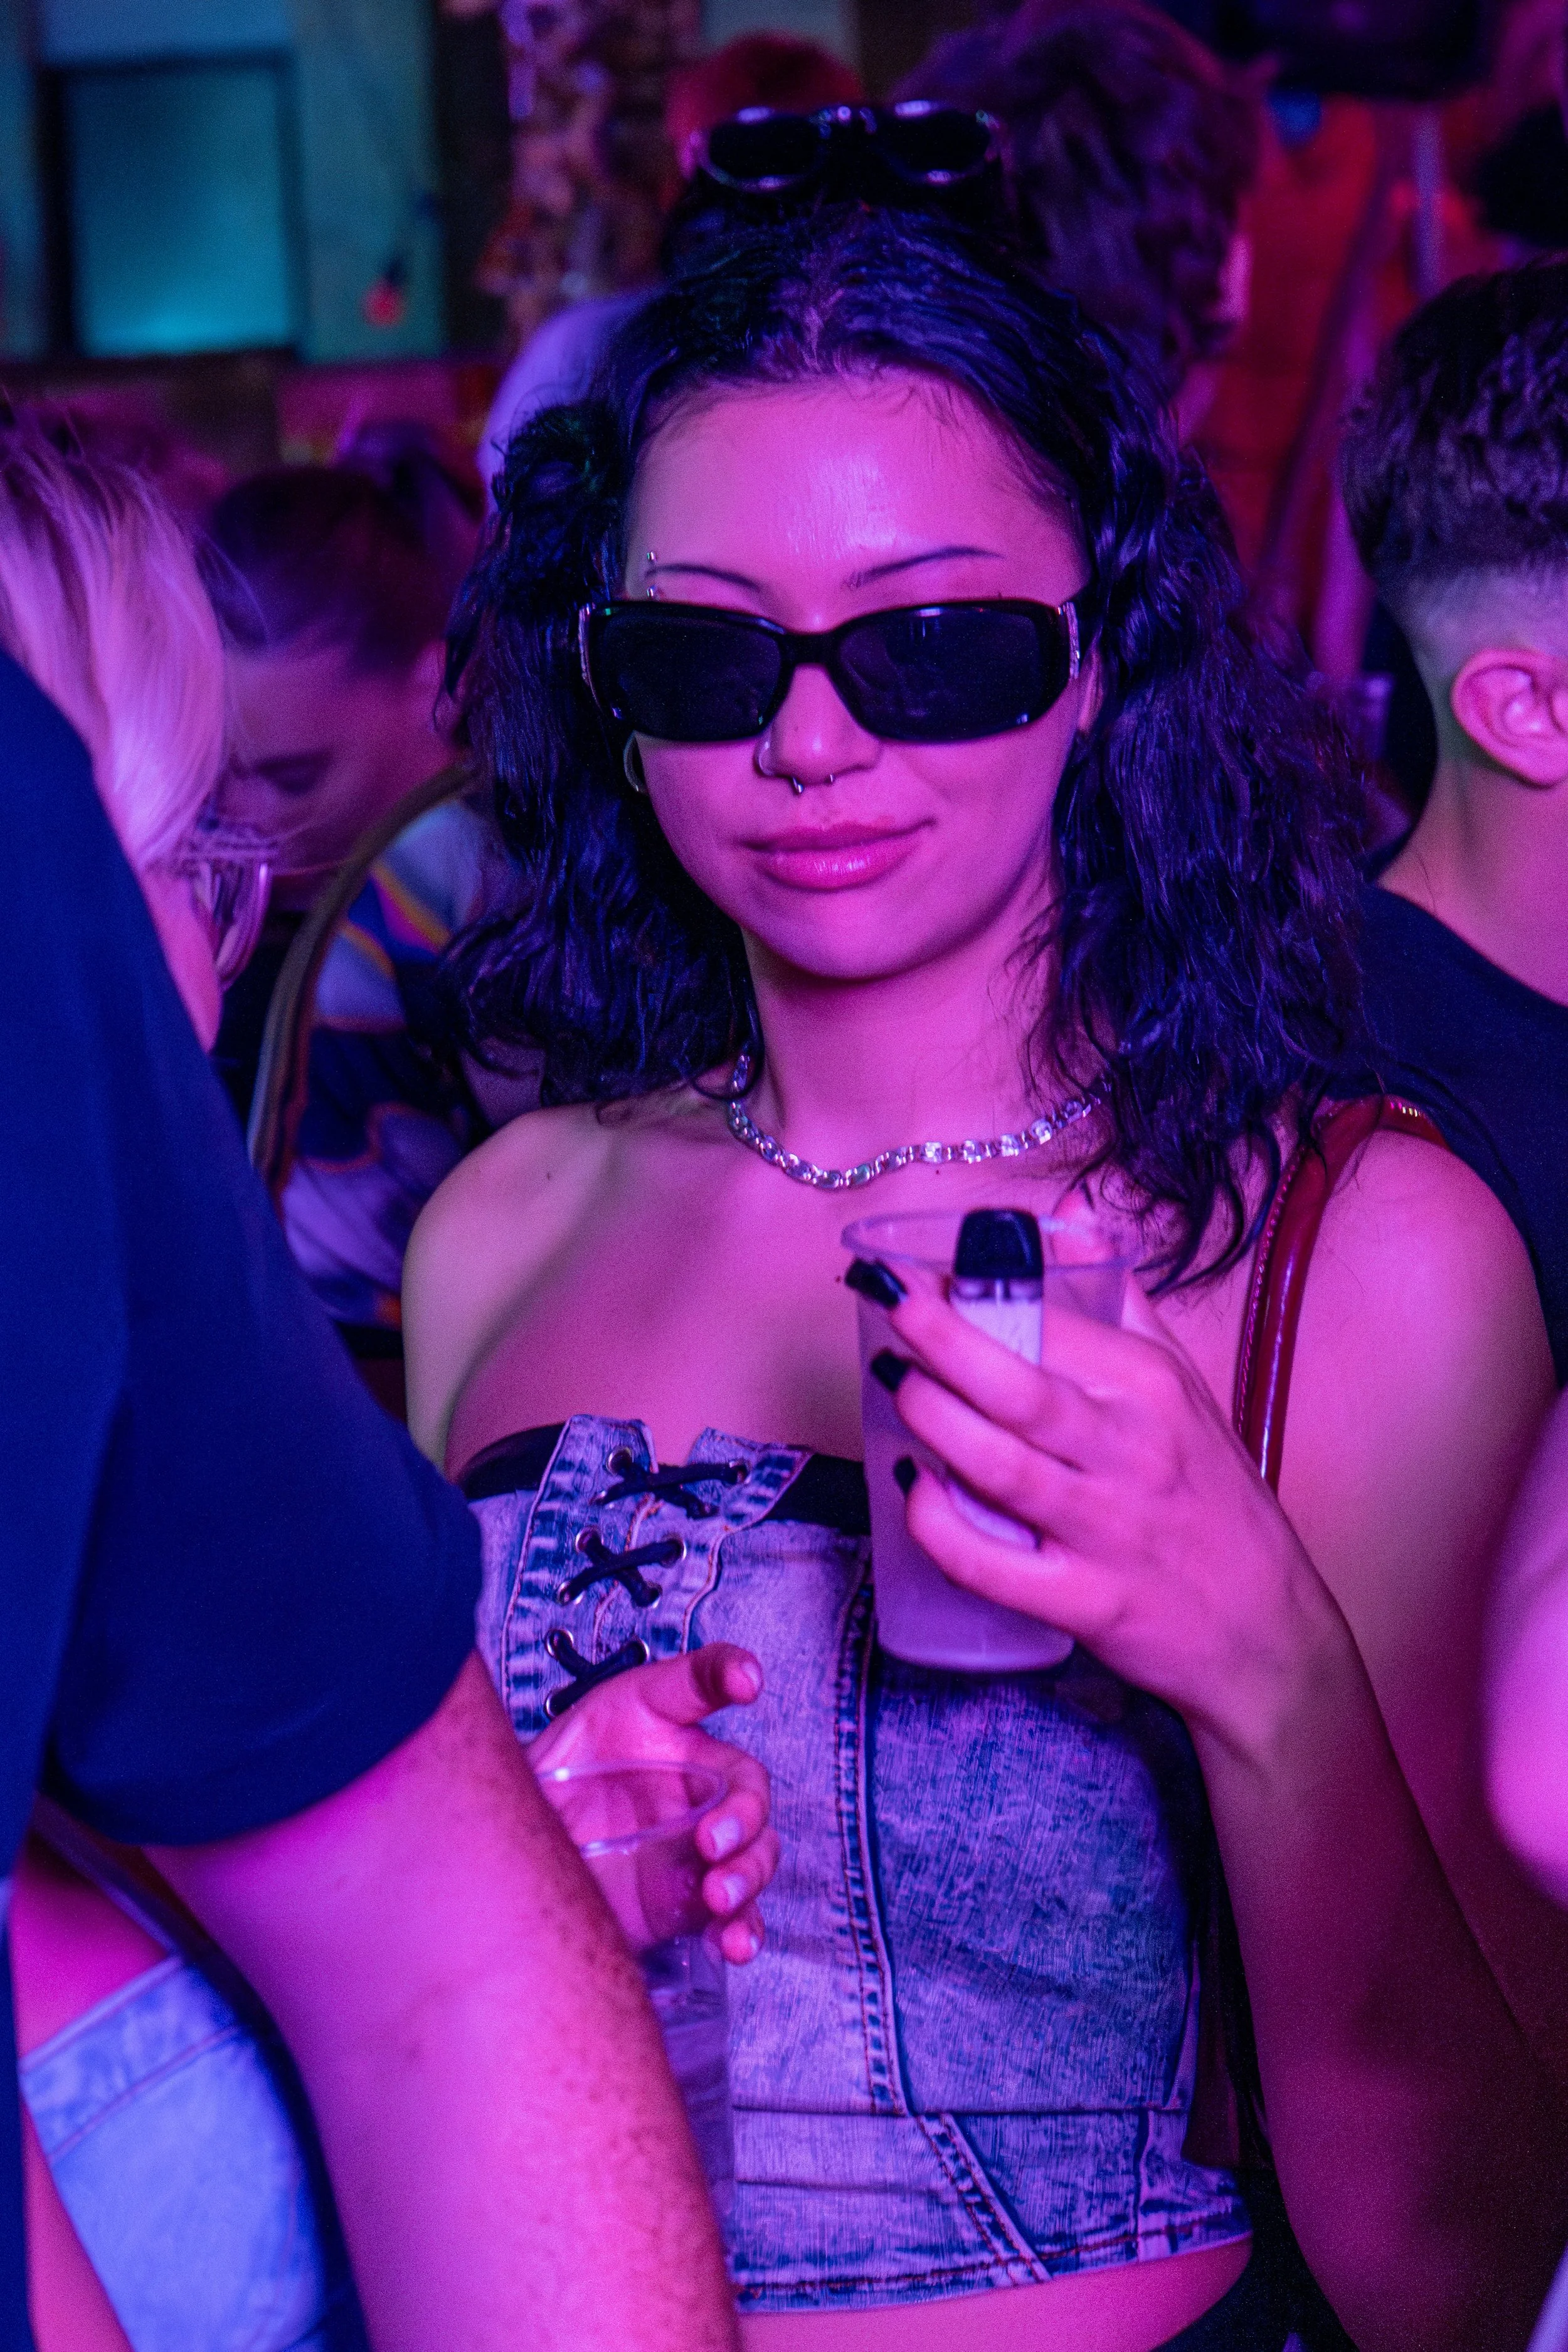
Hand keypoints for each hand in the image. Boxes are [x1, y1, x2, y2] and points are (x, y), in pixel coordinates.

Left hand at [528, 1646, 777, 1961]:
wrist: (516, 1866)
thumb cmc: (543, 1790)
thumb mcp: (556, 1742)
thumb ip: (591, 1719)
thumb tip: (626, 1727)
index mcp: (665, 1725)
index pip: (705, 1683)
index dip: (730, 1672)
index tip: (746, 1681)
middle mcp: (692, 1781)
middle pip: (747, 1787)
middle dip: (744, 1813)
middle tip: (712, 1839)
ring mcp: (696, 1842)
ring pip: (754, 1851)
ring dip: (749, 1872)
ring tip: (720, 1896)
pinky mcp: (688, 1900)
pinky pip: (734, 1915)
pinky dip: (744, 1929)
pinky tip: (734, 1943)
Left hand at [877, 1272, 1344, 1757]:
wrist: (1266, 1629)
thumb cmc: (1211, 1497)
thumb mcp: (1185, 1385)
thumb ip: (1121, 1302)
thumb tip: (1068, 1220)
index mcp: (1151, 1389)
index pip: (1053, 1322)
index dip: (973, 1293)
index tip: (917, 1277)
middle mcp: (1131, 1452)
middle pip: (1018, 1388)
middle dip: (940, 1342)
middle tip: (889, 1312)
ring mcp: (1106, 1531)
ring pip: (999, 1467)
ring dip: (932, 1422)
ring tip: (894, 1388)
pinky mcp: (1085, 1604)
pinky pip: (991, 1565)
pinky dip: (940, 1527)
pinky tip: (914, 1492)